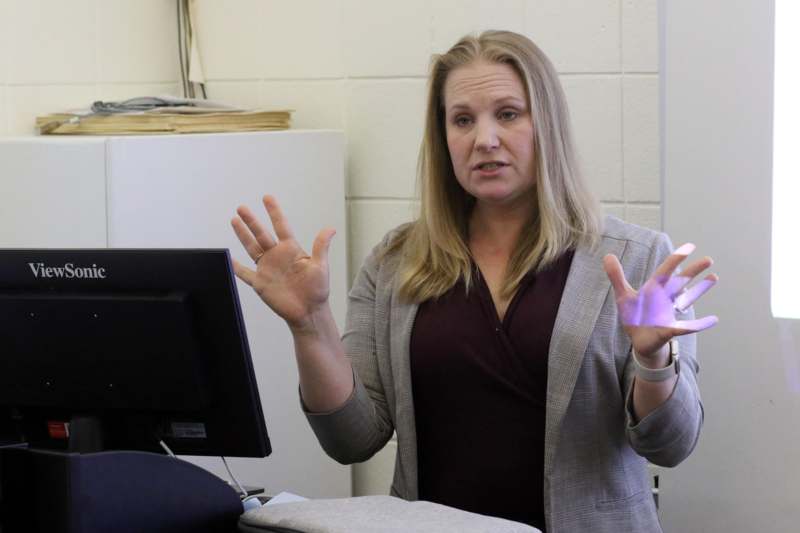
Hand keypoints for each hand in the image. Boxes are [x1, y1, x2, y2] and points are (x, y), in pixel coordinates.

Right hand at [230, 195, 335, 331]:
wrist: (309, 312)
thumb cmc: (317, 290)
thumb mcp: (321, 266)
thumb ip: (321, 246)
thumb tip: (331, 228)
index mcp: (291, 250)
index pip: (281, 226)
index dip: (274, 212)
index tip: (267, 198)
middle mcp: (277, 256)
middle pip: (261, 234)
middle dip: (251, 221)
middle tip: (242, 207)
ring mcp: (267, 268)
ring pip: (251, 247)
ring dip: (242, 235)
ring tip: (234, 220)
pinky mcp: (260, 283)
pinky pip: (245, 273)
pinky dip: (235, 266)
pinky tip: (228, 258)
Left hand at [603, 243, 718, 360]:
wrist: (639, 340)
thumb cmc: (634, 316)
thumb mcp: (623, 296)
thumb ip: (616, 277)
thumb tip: (608, 255)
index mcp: (654, 289)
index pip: (665, 271)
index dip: (676, 259)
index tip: (690, 246)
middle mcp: (665, 298)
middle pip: (680, 282)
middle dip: (692, 271)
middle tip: (708, 259)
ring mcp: (670, 313)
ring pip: (687, 298)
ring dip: (700, 289)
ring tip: (715, 277)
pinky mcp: (670, 330)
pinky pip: (686, 327)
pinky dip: (699, 324)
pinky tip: (713, 320)